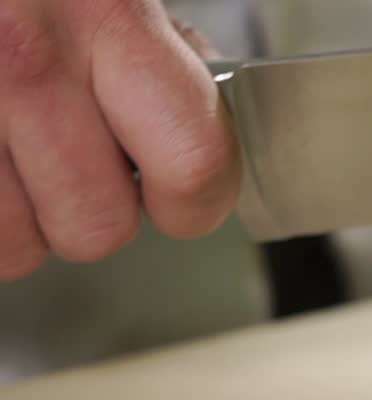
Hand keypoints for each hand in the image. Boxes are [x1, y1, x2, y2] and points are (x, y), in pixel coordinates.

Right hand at [0, 0, 239, 280]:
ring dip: (18, 218)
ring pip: (17, 245)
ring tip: (6, 153)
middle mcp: (26, 60)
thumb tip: (195, 107)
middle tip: (70, 160)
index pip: (194, 162)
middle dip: (91, 208)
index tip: (179, 200)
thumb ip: (148, 40)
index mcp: (106, 14)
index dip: (195, 201)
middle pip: (99, 225)